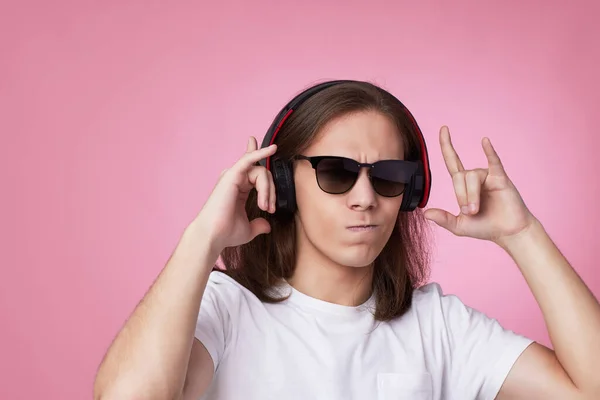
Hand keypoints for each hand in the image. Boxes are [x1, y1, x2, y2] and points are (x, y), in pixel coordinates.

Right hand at [195, 137, 276, 251]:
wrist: (214, 235)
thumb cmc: (226, 233)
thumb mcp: (248, 229)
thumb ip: (258, 225)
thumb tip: (267, 226)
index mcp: (238, 188)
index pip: (253, 169)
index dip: (261, 156)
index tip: (273, 148)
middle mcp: (235, 179)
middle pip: (263, 175)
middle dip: (271, 192)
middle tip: (270, 209)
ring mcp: (233, 176)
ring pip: (260, 172)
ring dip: (267, 190)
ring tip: (265, 206)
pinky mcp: (232, 175)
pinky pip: (249, 159)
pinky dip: (261, 153)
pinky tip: (273, 149)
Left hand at [423, 126, 536, 244]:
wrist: (508, 233)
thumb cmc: (486, 227)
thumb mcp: (459, 226)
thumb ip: (443, 219)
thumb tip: (425, 213)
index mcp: (463, 185)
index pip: (452, 161)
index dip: (447, 145)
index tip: (443, 128)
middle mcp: (474, 177)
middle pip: (459, 176)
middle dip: (461, 196)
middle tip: (470, 212)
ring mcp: (488, 176)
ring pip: (471, 176)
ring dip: (471, 195)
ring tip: (476, 209)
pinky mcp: (501, 178)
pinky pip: (493, 161)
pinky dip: (489, 151)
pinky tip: (484, 142)